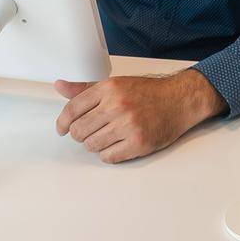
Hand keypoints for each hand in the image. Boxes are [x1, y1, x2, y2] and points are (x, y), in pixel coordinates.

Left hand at [53, 69, 224, 163]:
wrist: (179, 100)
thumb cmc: (147, 93)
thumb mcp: (116, 84)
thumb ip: (86, 88)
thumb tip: (60, 86)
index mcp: (109, 88)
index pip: (73, 109)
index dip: (63, 122)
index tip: (62, 129)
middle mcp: (117, 105)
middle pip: (79, 130)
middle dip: (80, 135)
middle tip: (88, 133)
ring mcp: (128, 125)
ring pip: (92, 145)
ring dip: (94, 144)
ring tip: (106, 137)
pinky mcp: (138, 143)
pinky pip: (109, 157)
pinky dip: (108, 154)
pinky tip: (116, 145)